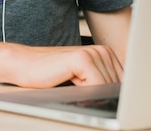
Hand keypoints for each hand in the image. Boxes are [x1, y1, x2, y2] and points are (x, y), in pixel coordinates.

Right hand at [8, 44, 123, 87]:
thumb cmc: (50, 75)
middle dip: (101, 94)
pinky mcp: (83, 59)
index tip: (100, 97)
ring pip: (107, 87)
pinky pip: (97, 86)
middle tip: (78, 88)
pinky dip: (86, 92)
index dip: (112, 94)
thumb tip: (123, 99)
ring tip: (72, 82)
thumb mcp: (83, 80)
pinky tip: (70, 81)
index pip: (124, 83)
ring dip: (90, 93)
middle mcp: (103, 51)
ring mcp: (94, 53)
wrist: (25, 65)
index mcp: (106, 54)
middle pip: (116, 87)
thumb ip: (103, 83)